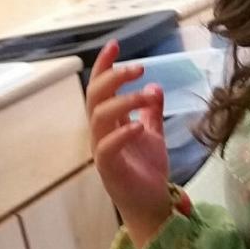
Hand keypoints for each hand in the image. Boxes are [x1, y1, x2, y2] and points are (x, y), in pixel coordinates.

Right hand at [86, 41, 172, 248]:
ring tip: (145, 94)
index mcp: (109, 122)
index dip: (105, 66)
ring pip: (98, 117)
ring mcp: (101, 150)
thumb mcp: (154, 134)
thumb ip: (151, 111)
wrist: (151, 204)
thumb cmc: (147, 170)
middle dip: (113, 78)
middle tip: (137, 67)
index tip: (116, 45)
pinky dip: (121, 133)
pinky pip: (107, 147)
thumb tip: (155, 86)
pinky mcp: (108, 168)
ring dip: (122, 101)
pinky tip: (138, 125)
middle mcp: (100, 133)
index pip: (101, 88)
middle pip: (94, 97)